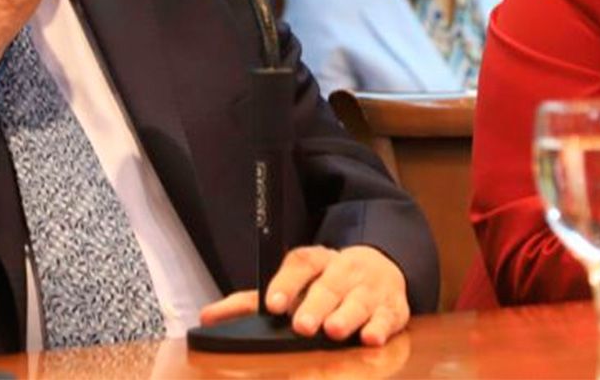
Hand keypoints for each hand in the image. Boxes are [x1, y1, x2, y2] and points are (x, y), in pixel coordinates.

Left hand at [199, 245, 409, 345]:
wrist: (380, 271)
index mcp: (317, 261)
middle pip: (330, 283)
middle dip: (316, 304)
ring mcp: (371, 287)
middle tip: (302, 326)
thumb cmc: (324, 285)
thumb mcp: (289, 287)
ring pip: (359, 299)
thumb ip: (249, 303)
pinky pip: (388, 316)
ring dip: (347, 315)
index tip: (272, 304)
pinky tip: (371, 338)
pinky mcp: (393, 306)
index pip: (301, 263)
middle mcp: (344, 269)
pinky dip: (380, 327)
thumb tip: (206, 317)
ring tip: (334, 331)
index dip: (286, 282)